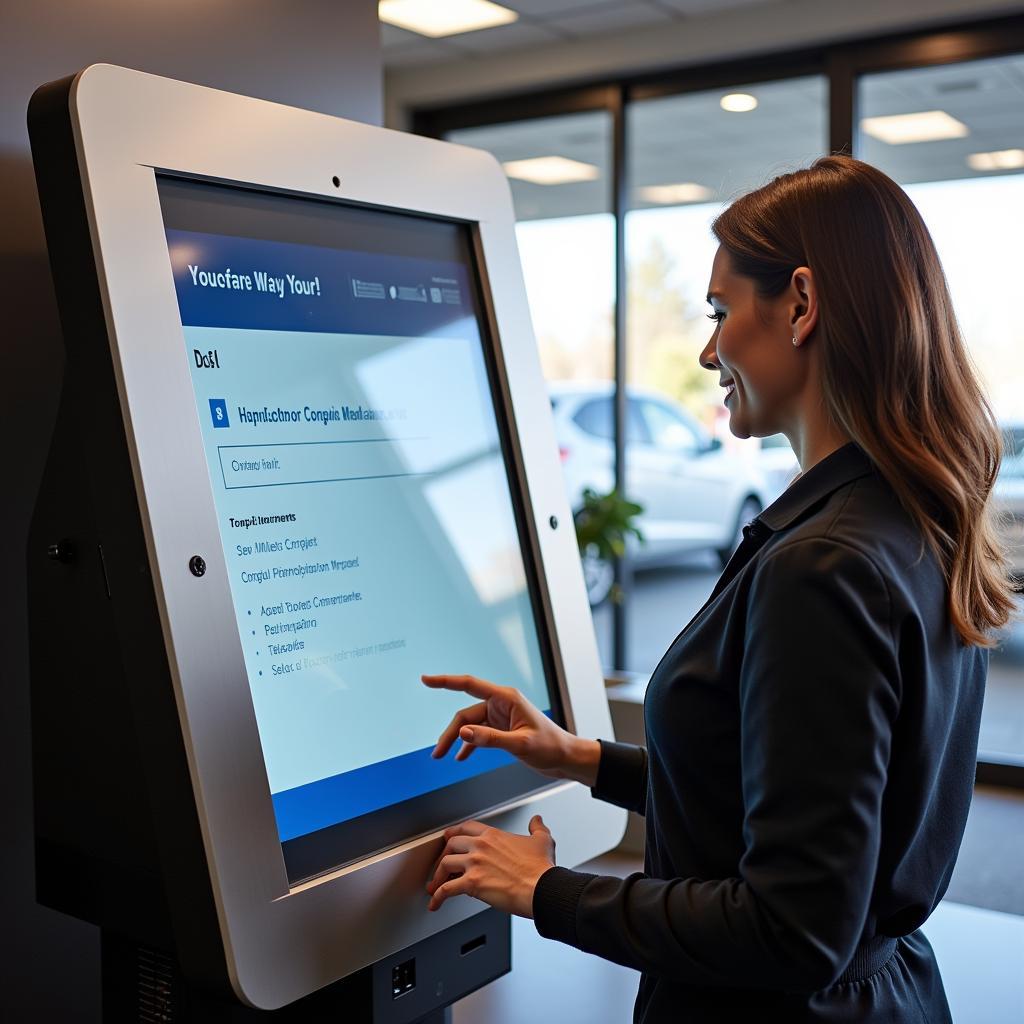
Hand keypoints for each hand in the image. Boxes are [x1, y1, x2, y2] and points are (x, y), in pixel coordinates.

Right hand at [421, 673, 599, 785]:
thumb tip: (462, 732)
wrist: (566, 758)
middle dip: (450, 732)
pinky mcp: (502, 729)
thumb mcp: (520, 744)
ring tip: (443, 756)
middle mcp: (501, 704)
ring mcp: (501, 716)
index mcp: (507, 698)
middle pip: (466, 713)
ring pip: (470, 725)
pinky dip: (469, 745)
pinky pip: (478, 733)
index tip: (426, 679)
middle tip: (438, 753)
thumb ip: (490, 738)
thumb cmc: (550, 747)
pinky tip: (461, 757)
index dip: (445, 681)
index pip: (469, 685)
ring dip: (456, 740)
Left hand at [426, 815, 555, 917]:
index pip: (466, 828)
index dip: (454, 833)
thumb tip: (537, 820)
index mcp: (493, 836)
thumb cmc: (541, 869)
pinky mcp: (472, 884)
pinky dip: (437, 897)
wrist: (542, 888)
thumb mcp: (542, 841)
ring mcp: (475, 864)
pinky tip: (435, 904)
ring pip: (445, 864)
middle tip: (441, 865)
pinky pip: (447, 889)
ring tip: (434, 886)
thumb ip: (537, 828)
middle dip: (443, 855)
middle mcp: (480, 847)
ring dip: (437, 876)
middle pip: (451, 844)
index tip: (449, 838)